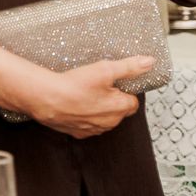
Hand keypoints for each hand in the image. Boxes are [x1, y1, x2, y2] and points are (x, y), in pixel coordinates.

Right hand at [26, 56, 152, 138]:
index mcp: (120, 108)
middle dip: (114, 99)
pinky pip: (88, 124)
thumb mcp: (106, 69)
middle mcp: (109, 123)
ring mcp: (93, 130)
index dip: (126, 90)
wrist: (46, 98)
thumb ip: (129, 66)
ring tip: (87, 93)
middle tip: (100, 85)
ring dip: (100, 108)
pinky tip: (77, 103)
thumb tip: (149, 62)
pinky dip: (85, 115)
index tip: (117, 82)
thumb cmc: (75, 85)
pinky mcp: (77, 133)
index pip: (133, 101)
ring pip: (104, 118)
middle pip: (119, 110)